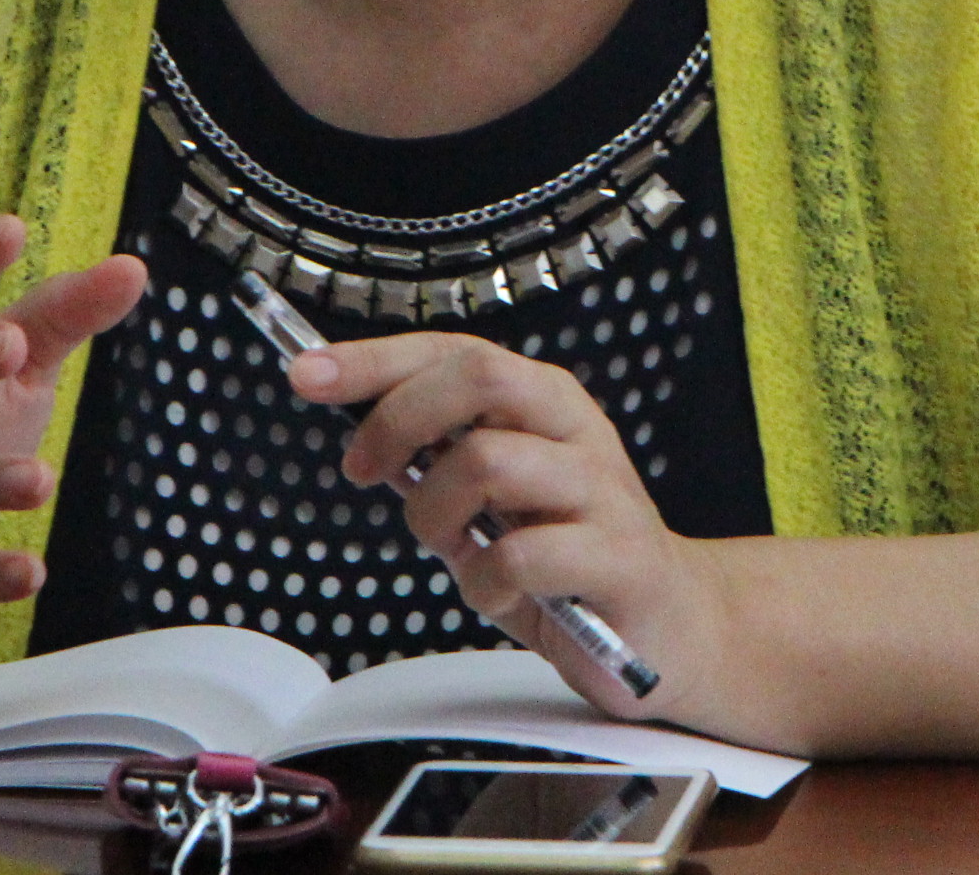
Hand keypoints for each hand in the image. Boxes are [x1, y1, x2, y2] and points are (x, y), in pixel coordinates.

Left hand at [288, 333, 731, 718]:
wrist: (672, 626)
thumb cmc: (566, 558)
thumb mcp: (490, 500)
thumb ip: (437, 461)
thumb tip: (358, 429)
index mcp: (544, 402)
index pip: (453, 351)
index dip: (375, 359)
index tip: (307, 373)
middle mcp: (576, 431)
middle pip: (477, 378)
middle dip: (399, 418)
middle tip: (366, 470)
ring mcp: (602, 491)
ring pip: (488, 462)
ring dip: (437, 515)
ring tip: (452, 551)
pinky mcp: (620, 557)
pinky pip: (518, 557)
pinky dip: (483, 585)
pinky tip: (499, 598)